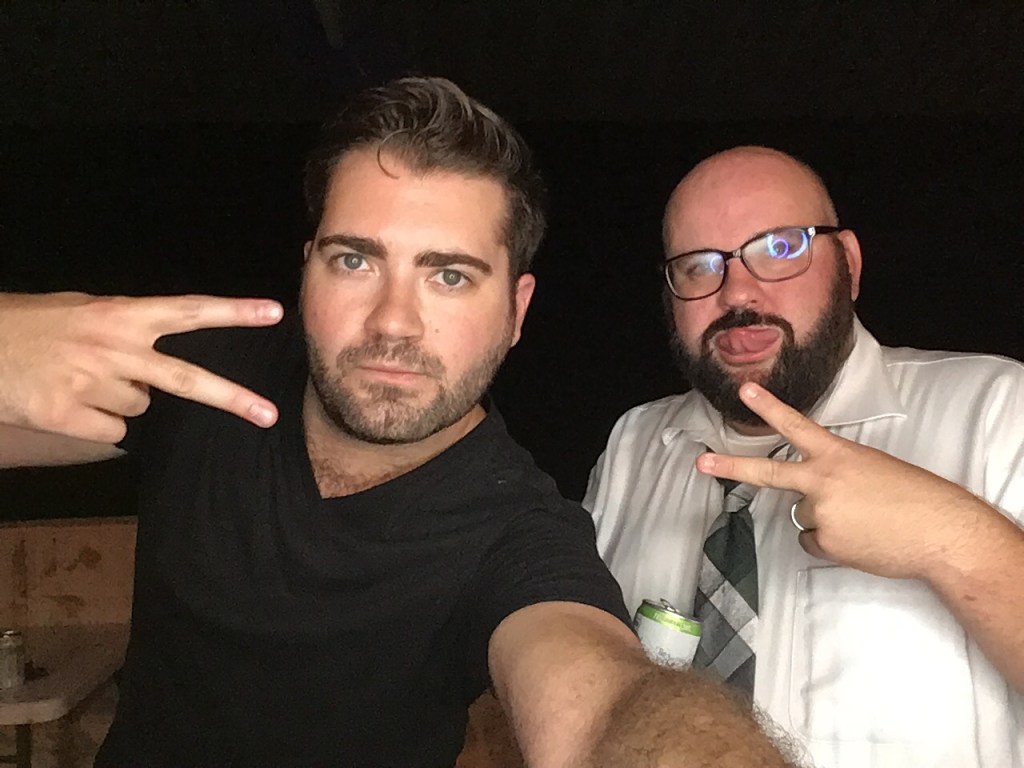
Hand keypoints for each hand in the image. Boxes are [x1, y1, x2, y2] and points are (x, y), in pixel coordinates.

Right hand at [0, 292, 283, 442]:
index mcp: (120, 315)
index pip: (188, 311)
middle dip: (232, 399)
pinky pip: (113, 430)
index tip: (273, 312)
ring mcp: (91, 383)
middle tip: (269, 414)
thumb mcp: (79, 309)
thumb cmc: (26, 326)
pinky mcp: (67, 415)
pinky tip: (67, 403)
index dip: (232, 312)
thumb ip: (123, 325)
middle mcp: (113, 347)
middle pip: (186, 379)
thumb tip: (156, 345)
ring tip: (78, 380)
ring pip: (139, 407)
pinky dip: (96, 422)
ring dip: (119, 400)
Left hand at [695, 382, 989, 580]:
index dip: (769, 407)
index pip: (796, 426)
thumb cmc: (913, 497)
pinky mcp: (824, 541)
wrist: (940, 532)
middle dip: (730, 468)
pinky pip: (813, 541)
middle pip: (767, 473)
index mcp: (837, 455)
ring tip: (863, 521)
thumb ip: (837, 472)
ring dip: (826, 520)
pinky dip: (832, 543)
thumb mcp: (872, 468)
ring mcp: (820, 512)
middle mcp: (822, 480)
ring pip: (804, 516)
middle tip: (701, 463)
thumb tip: (816, 494)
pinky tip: (860, 539)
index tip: (744, 391)